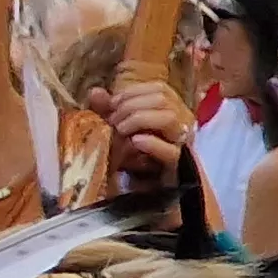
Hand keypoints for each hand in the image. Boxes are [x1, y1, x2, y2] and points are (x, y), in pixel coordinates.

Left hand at [89, 78, 191, 195]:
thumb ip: (108, 110)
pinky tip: (134, 141)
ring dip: (139, 119)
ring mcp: (183, 142)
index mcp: (173, 110)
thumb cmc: (138, 155)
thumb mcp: (121, 130)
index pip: (159, 89)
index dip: (134, 92)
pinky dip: (151, 143)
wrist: (153, 189)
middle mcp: (182, 122)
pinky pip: (171, 151)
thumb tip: (94, 92)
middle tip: (112, 121)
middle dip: (131, 105)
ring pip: (168, 118)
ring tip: (120, 130)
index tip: (112, 103)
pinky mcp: (179, 165)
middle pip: (162, 100)